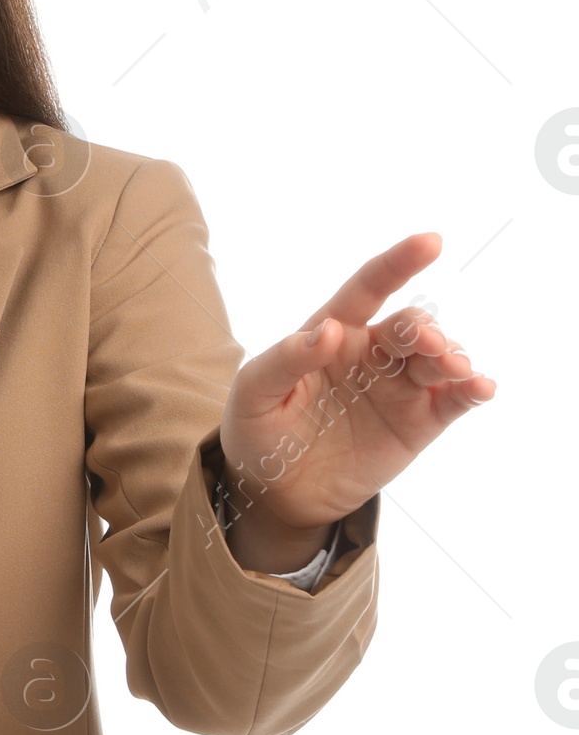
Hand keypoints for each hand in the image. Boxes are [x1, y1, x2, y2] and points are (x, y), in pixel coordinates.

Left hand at [219, 232, 494, 542]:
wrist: (273, 492)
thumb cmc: (257, 429)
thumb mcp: (254, 392)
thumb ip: (286, 359)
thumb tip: (329, 330)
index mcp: (332, 333)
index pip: (367, 290)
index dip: (397, 264)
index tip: (431, 242)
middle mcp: (371, 354)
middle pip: (408, 326)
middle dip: (422, 328)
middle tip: (426, 344)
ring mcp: (398, 387)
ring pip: (437, 358)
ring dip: (451, 356)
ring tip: (452, 367)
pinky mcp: (418, 423)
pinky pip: (453, 400)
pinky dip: (472, 390)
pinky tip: (481, 387)